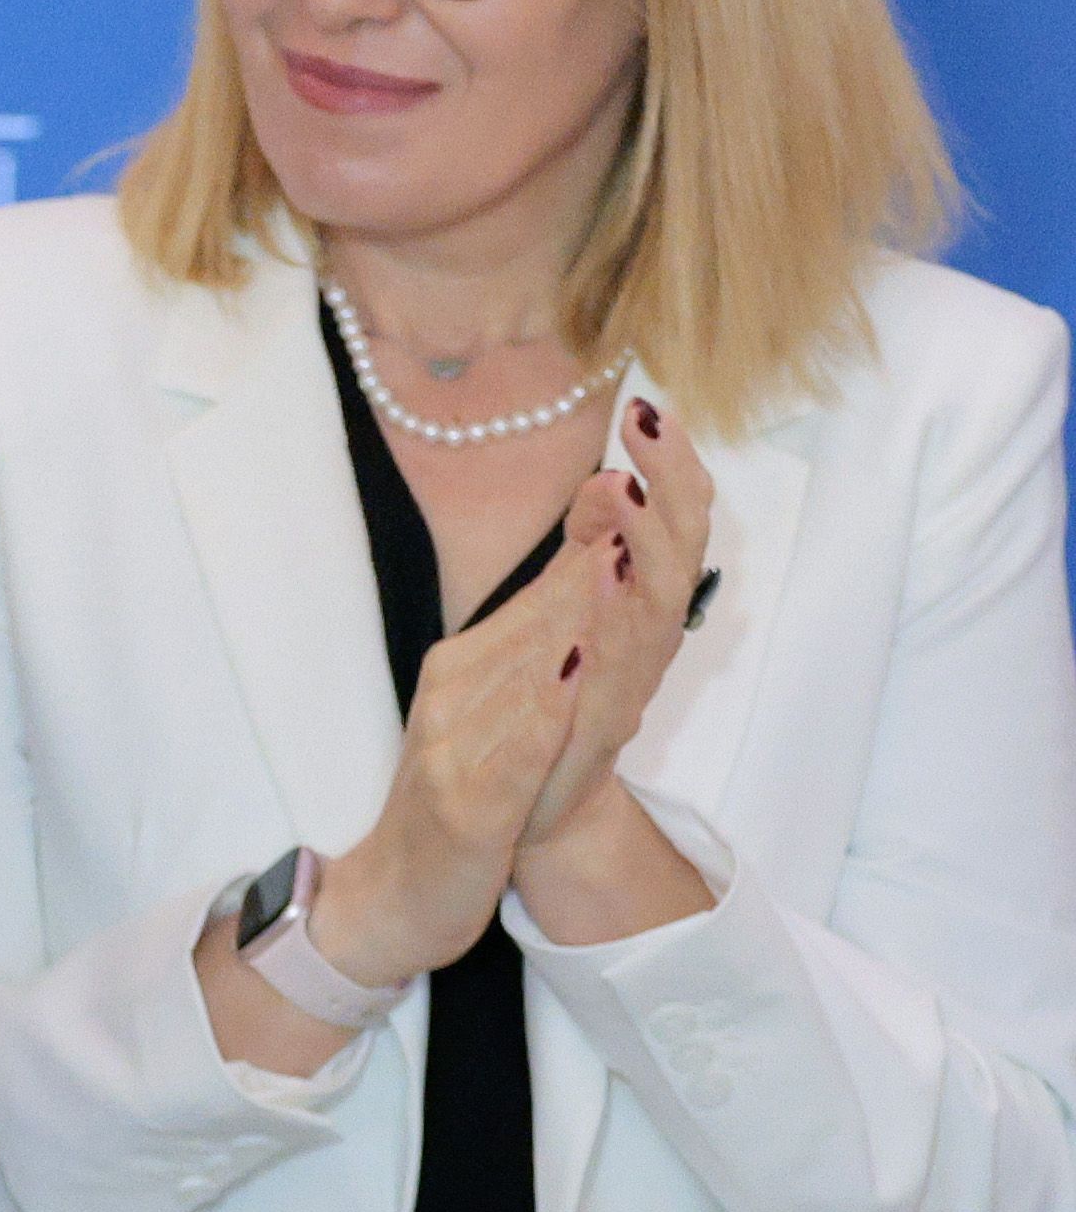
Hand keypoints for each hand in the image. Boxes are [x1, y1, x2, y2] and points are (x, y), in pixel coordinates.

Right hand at [307, 522, 605, 988]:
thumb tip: (592, 557)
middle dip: (585, 561)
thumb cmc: (457, 802)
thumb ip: (534, 646)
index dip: (583, 539)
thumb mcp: (492, 717)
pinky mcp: (466, 807)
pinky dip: (548, 706)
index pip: (531, 600)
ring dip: (571, 617)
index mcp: (458, 671)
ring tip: (617, 560)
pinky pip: (515, 750)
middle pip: (531, 625)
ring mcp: (454, 751)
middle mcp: (450, 699)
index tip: (629, 475)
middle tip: (631, 491)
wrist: (397, 896)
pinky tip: (580, 669)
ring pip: (525, 676)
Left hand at [520, 396, 711, 855]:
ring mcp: (627, 680)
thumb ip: (591, 548)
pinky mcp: (597, 725)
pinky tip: (606, 578)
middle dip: (669, 485)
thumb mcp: (572, 611)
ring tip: (633, 488)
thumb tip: (609, 476)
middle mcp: (645, 637)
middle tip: (652, 423)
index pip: (667, 523)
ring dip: (647, 543)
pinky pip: (613, 669)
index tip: (649, 404)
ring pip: (657, 602)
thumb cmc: (559, 704)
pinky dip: (614, 623)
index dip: (667, 467)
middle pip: (678, 548)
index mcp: (638, 605)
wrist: (532, 806)